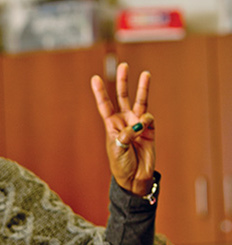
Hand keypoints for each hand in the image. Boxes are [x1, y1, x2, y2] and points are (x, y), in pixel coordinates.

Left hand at [91, 61, 155, 196]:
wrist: (135, 178)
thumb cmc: (122, 165)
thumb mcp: (118, 150)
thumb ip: (125, 136)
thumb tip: (138, 125)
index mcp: (111, 125)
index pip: (105, 105)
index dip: (100, 92)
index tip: (95, 78)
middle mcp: (124, 121)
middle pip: (123, 97)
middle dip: (122, 82)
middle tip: (123, 66)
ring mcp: (137, 124)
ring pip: (139, 102)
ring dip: (142, 88)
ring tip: (145, 74)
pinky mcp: (149, 129)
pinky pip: (148, 118)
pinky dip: (145, 122)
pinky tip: (142, 129)